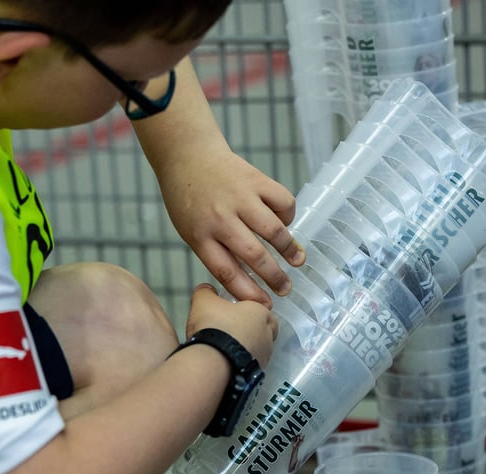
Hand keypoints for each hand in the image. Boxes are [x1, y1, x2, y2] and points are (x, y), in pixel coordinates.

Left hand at [131, 58, 304, 306]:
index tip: (264, 305)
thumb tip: (249, 280)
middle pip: (254, 255)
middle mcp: (221, 218)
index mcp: (200, 235)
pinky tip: (286, 223)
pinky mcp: (255, 180)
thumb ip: (216, 252)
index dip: (248, 292)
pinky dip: (289, 215)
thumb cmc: (188, 200)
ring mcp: (240, 197)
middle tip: (286, 289)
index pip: (227, 272)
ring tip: (298, 261)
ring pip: (273, 230)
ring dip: (290, 249)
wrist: (188, 155)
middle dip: (274, 277)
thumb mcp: (191, 231)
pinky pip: (282, 201)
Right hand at [184, 283, 276, 367]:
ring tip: (224, 348)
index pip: (260, 308)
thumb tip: (206, 290)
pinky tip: (224, 362)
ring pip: (257, 350)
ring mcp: (263, 356)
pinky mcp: (255, 374)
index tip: (233, 313)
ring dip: (244, 348)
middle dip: (249, 330)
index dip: (246, 310)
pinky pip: (249, 366)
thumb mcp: (203, 301)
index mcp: (260, 313)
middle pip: (262, 330)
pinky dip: (239, 363)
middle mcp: (267, 335)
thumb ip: (206, 293)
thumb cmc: (214, 329)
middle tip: (231, 331)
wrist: (215, 361)